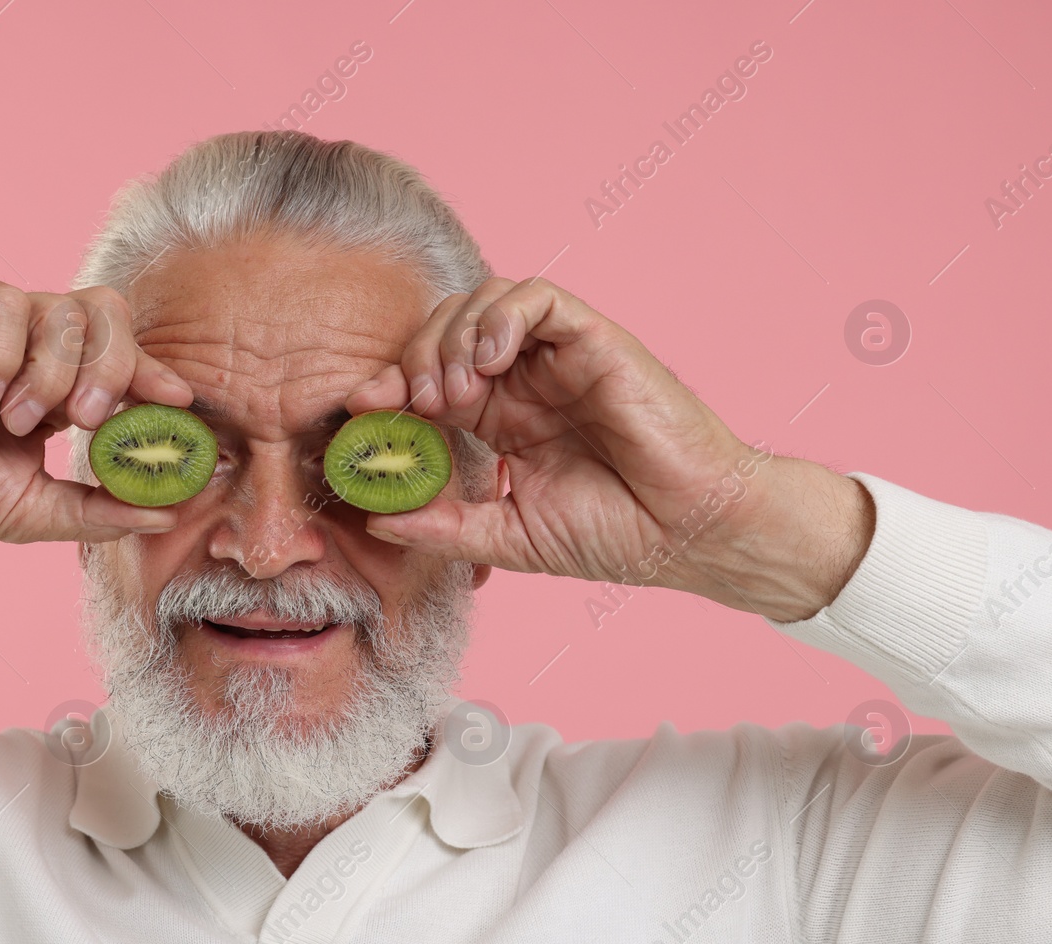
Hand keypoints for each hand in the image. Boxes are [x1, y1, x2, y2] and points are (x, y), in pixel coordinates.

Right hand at [0, 267, 193, 569]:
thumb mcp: (38, 508)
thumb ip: (105, 507)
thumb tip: (174, 509)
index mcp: (56, 384)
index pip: (123, 359)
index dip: (155, 374)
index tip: (181, 403)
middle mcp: (28, 342)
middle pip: (107, 317)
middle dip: (113, 368)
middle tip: (89, 417)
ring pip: (64, 309)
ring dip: (51, 374)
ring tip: (13, 421)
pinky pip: (7, 303)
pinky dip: (3, 355)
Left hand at [344, 277, 874, 621]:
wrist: (690, 535)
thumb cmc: (617, 535)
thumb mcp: (508, 537)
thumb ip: (444, 526)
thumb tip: (375, 518)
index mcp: (502, 418)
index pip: (428, 378)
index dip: (389, 384)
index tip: (362, 408)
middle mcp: (525, 379)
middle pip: (445, 329)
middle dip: (413, 356)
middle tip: (410, 402)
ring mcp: (558, 356)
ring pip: (483, 302)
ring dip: (451, 336)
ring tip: (452, 390)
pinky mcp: (593, 339)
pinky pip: (537, 298)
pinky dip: (501, 315)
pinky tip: (489, 359)